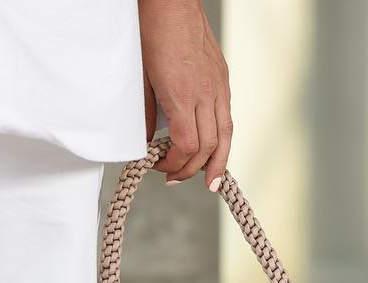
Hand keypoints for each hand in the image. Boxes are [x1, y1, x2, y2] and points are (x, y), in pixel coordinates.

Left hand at [139, 0, 232, 188]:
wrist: (171, 0)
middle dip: (191, 169)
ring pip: (225, 135)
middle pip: (207, 147)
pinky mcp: (222, 77)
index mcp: (182, 95)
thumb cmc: (152, 30)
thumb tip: (147, 140)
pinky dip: (222, 138)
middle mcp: (205, 93)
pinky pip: (227, 116)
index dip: (174, 164)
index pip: (186, 145)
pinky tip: (214, 147)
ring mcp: (218, 85)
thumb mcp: (140, 77)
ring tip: (211, 180)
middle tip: (176, 177)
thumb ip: (145, 113)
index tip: (159, 166)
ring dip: (218, 162)